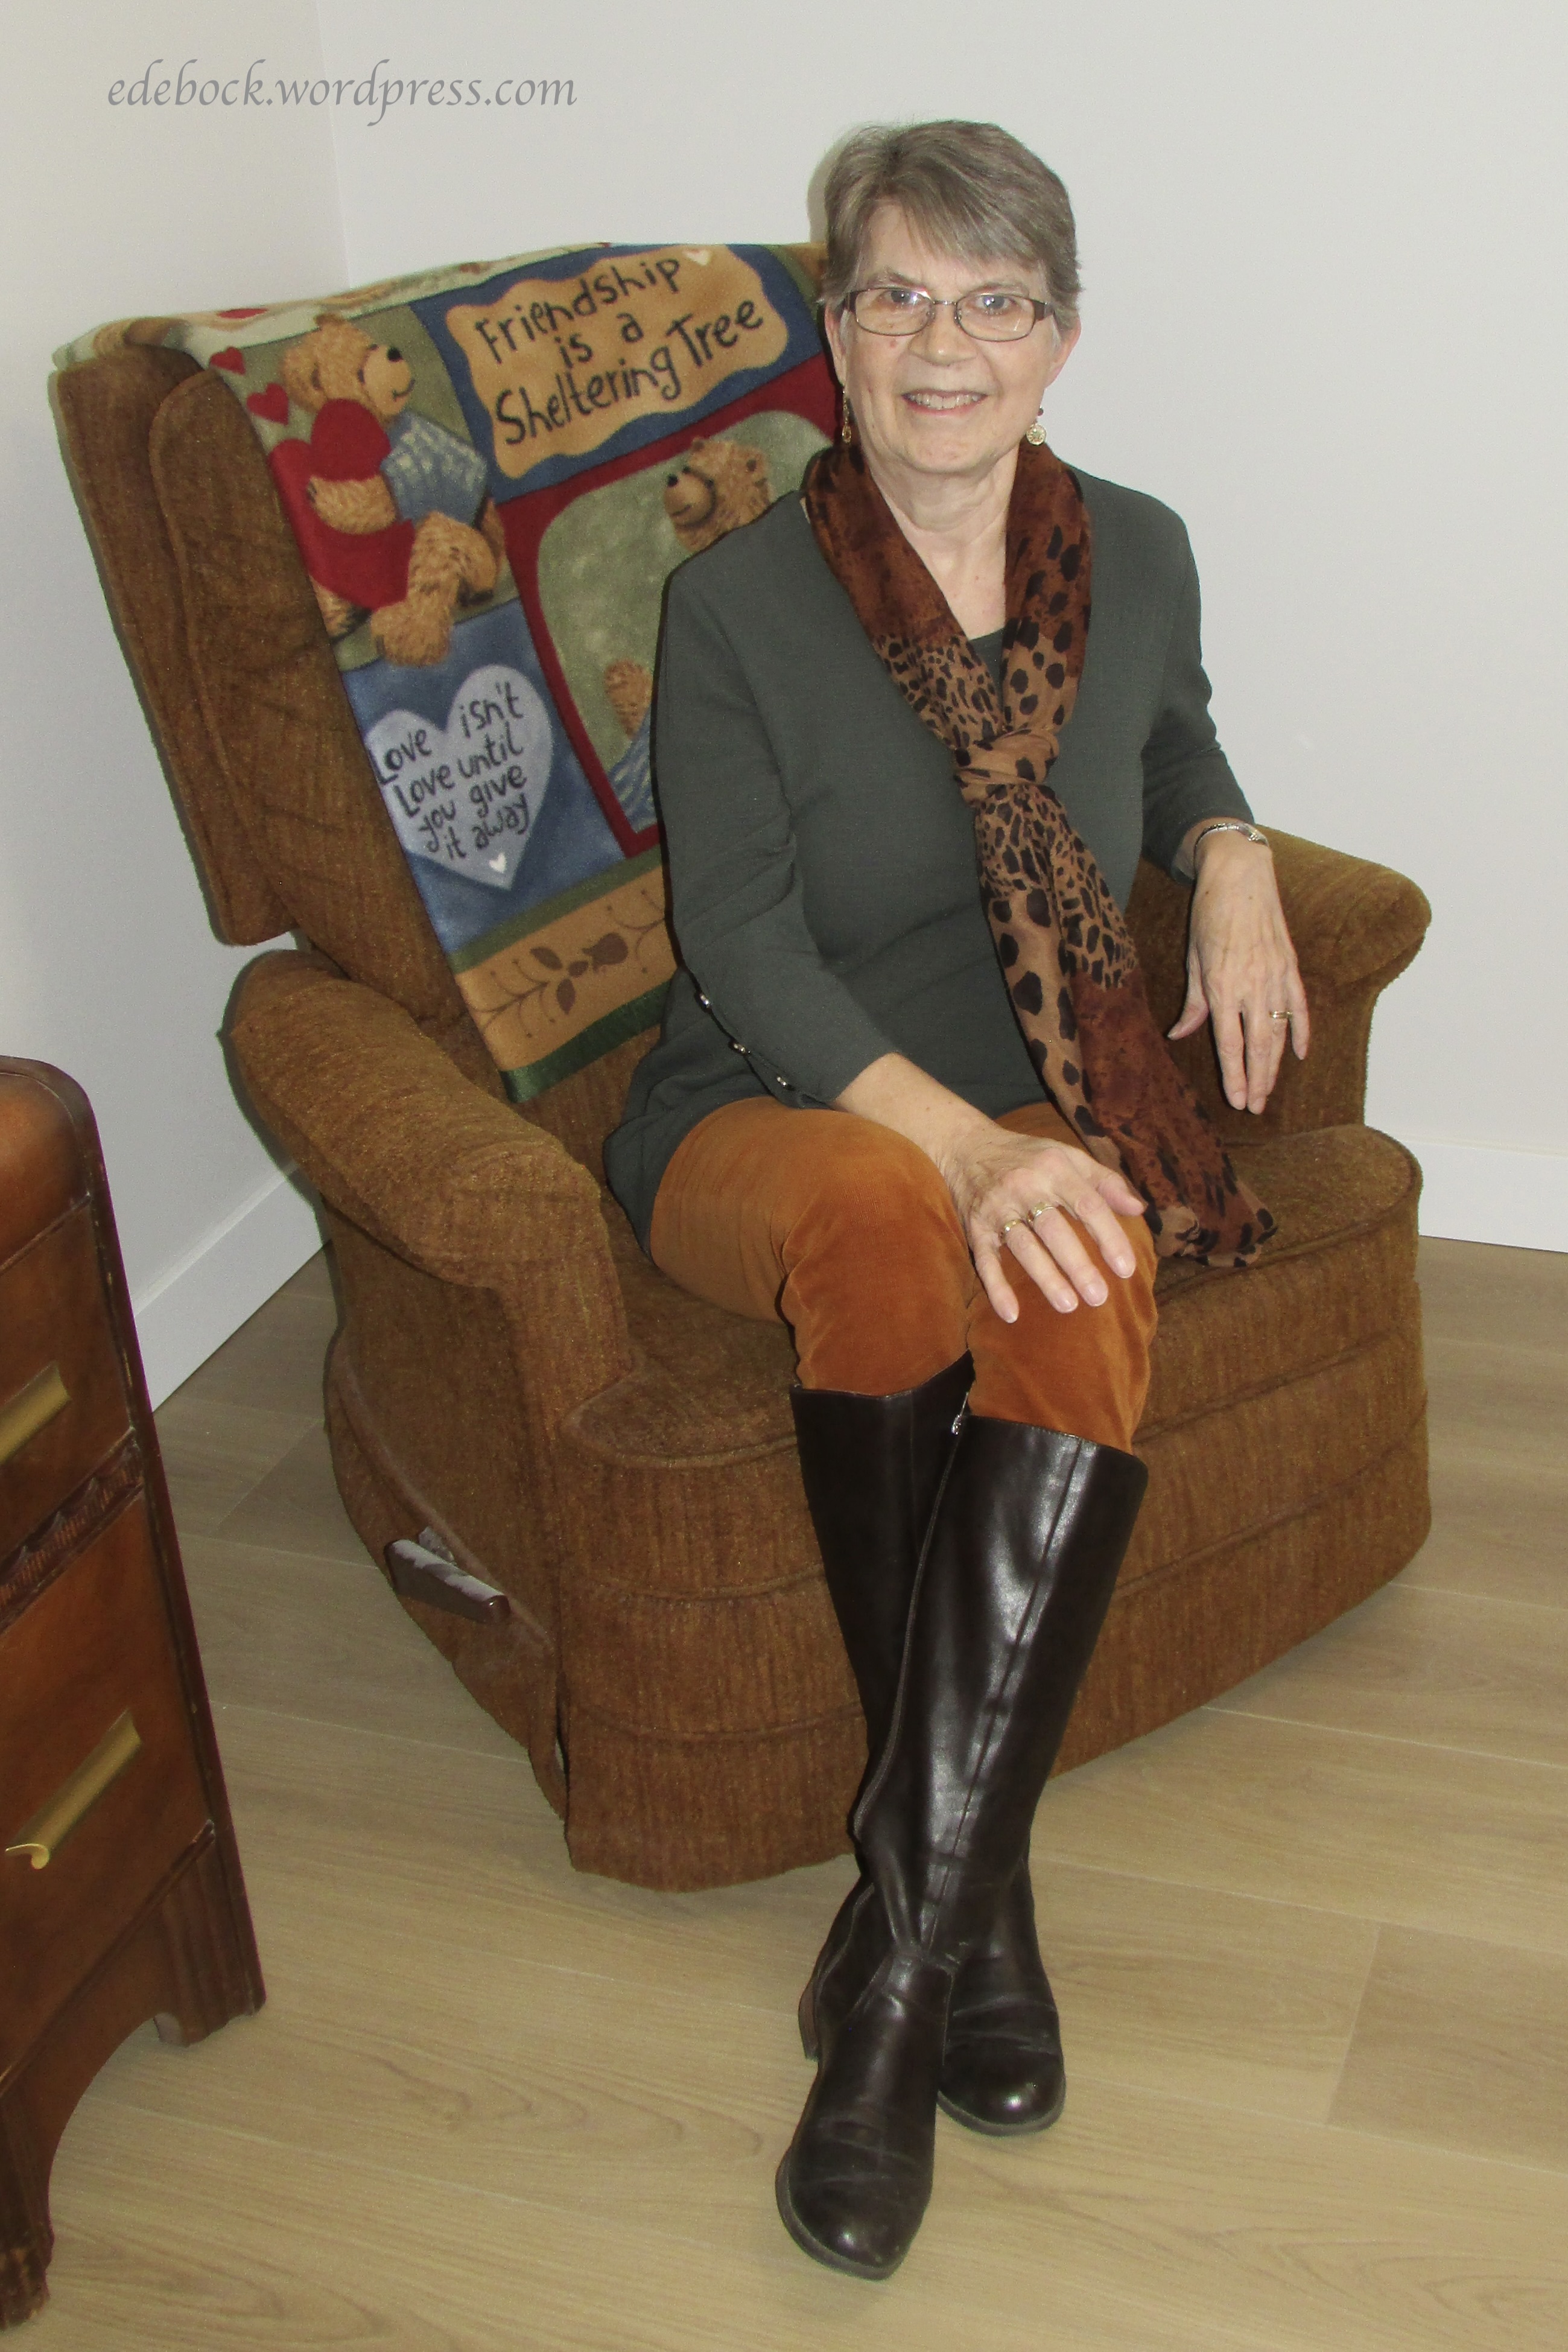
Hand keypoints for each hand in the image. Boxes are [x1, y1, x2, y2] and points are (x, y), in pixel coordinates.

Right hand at [936, 1122, 1146, 1324]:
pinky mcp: (975, 1226)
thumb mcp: (1068, 1156)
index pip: (1088, 1204)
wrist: (965, 1146)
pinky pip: (985, 1259)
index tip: (1126, 1270)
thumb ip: (1105, 1181)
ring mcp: (997, 1207)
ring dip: (1045, 1277)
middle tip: (1099, 1297)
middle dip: (1078, 1265)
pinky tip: (1011, 1313)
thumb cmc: (1028, 1156)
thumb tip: (1139, 1209)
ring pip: (1023, 1246)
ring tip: (1068, 1306)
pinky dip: (996, 1287)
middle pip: (1055, 1229)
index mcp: (1054, 1168)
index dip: (1109, 1237)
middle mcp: (1025, 1186)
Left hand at [1168, 829, 1309, 1112]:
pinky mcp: (1291, 966)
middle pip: (1258, 1047)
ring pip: (1279, 1033)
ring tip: (1269, 1091)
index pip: (1230, 1044)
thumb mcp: (1193, 959)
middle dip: (1258, 1082)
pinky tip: (1300, 1055)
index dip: (1235, 1077)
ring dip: (1275, 1066)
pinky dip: (1302, 1032)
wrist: (1240, 876)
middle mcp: (1251, 986)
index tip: (1237, 1101)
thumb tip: (1180, 1034)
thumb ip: (1192, 1002)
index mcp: (1222, 986)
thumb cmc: (1209, 916)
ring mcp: (1276, 977)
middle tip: (1256, 1108)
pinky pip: (1299, 1007)